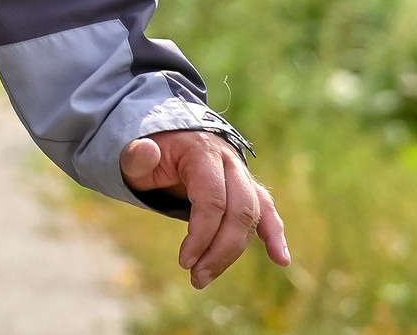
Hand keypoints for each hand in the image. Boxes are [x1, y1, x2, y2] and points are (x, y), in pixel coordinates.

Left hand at [121, 129, 289, 288]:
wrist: (171, 139)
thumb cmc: (152, 152)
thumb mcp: (135, 153)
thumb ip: (136, 156)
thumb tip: (146, 151)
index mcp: (203, 152)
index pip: (213, 199)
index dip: (202, 233)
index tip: (184, 261)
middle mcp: (230, 163)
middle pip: (239, 211)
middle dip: (220, 250)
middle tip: (196, 277)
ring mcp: (242, 176)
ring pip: (252, 217)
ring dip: (233, 252)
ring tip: (205, 276)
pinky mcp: (248, 190)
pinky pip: (266, 212)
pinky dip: (274, 235)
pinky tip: (281, 259)